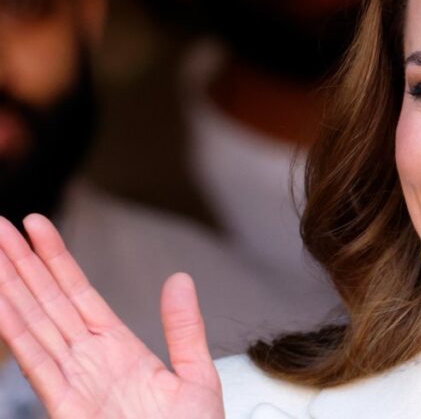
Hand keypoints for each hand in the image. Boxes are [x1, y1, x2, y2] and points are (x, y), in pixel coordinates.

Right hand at [0, 214, 224, 417]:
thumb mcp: (195, 375)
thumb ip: (183, 327)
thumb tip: (179, 279)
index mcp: (119, 350)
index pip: (78, 294)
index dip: (56, 260)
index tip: (36, 225)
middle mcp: (90, 361)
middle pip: (49, 303)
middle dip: (22, 264)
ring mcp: (74, 382)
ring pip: (35, 325)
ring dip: (12, 288)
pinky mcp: (67, 407)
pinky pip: (37, 364)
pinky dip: (16, 333)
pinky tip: (1, 303)